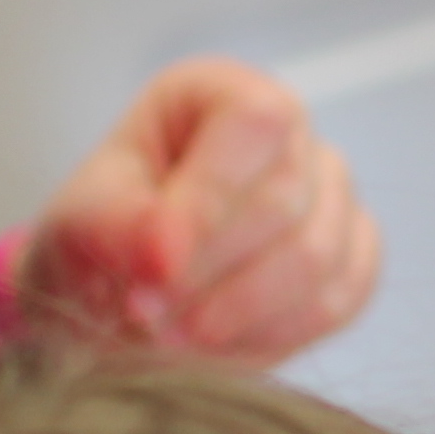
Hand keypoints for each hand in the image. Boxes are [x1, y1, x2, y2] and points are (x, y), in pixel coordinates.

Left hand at [20, 60, 380, 362]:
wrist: (124, 298)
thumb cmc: (105, 240)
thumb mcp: (78, 223)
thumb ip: (113, 227)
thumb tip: (163, 256)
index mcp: (224, 94)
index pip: (255, 123)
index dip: (213, 195)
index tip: (158, 265)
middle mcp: (294, 137)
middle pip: (286, 199)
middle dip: (210, 270)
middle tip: (144, 310)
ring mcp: (335, 196)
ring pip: (316, 257)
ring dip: (236, 311)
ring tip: (171, 332)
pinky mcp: (356, 257)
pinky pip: (337, 301)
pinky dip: (271, 333)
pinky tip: (219, 339)